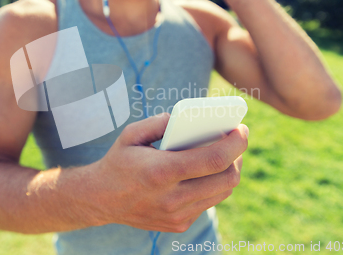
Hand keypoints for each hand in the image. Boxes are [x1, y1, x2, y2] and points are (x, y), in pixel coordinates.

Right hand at [91, 112, 247, 232]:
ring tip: (227, 153)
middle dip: (239, 156)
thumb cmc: (118, 161)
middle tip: (237, 139)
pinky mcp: (179, 224)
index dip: (235, 143)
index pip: (213, 160)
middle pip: (226, 179)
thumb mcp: (131, 134)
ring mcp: (177, 215)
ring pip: (222, 193)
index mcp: (161, 172)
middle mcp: (172, 198)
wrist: (100, 199)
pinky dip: (214, 185)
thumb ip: (160, 122)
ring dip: (230, 171)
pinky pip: (209, 202)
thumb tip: (189, 119)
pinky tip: (207, 172)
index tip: (242, 129)